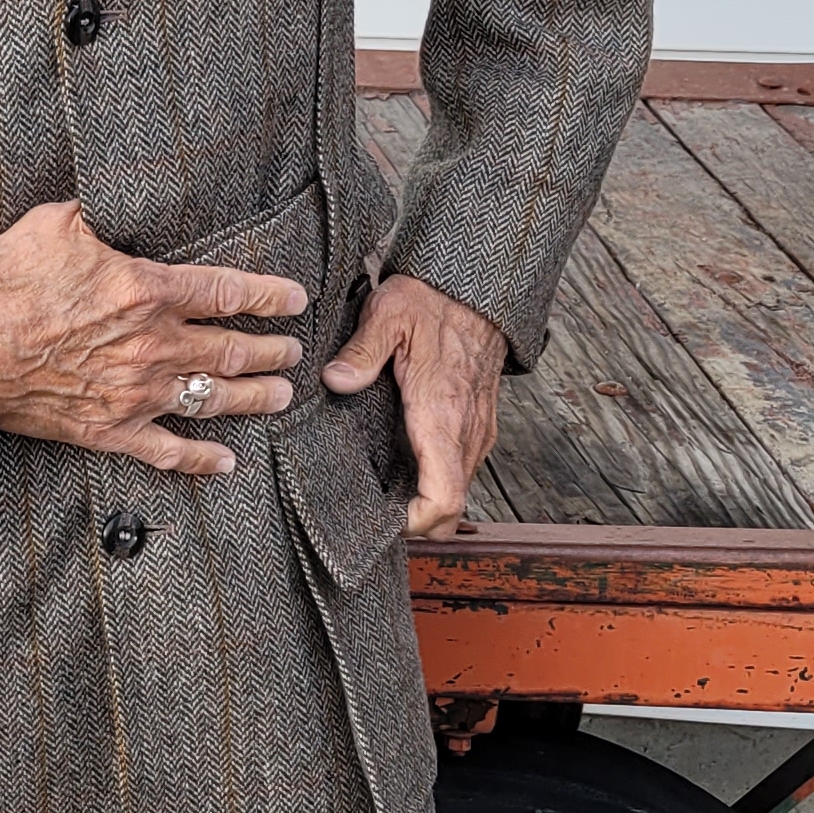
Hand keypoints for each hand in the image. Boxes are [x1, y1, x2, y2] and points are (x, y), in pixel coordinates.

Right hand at [0, 200, 304, 475]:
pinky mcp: (109, 429)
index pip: (227, 291)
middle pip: (233, 348)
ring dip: (256, 397)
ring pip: (215, 399)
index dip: (268, 295)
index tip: (295, 298)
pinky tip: (226, 460)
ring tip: (281, 395)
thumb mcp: (57, 222)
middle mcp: (153, 345)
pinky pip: (169, 451)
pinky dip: (202, 458)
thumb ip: (103, 212)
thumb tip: (124, 193)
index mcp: (147, 291)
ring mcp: (134, 393)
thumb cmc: (5, 280)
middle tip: (294, 350)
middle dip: (273, 349)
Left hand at [321, 272, 503, 534]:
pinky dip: (435, 482)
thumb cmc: (431, 301)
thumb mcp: (388, 315)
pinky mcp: (478, 426)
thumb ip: (361, 352)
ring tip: (380, 493)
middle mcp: (466, 432)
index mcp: (443, 414)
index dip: (417, 523)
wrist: (475, 289)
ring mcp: (477, 431)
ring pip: (458, 492)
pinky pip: (460, 470)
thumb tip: (336, 380)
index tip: (384, 521)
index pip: (444, 498)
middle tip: (371, 513)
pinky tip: (401, 467)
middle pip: (452, 508)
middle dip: (416, 521)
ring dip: (426, 502)